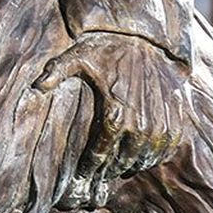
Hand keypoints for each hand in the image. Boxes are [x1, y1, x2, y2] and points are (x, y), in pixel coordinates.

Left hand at [35, 30, 188, 204]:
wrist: (146, 39)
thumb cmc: (106, 50)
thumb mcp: (76, 58)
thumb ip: (54, 73)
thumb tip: (36, 88)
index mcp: (115, 116)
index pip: (99, 156)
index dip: (88, 168)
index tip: (82, 173)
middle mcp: (141, 125)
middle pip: (123, 163)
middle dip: (110, 169)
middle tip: (101, 171)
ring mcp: (161, 125)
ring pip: (146, 160)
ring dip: (133, 165)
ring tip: (122, 165)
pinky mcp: (176, 120)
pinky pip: (167, 149)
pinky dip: (155, 156)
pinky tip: (144, 154)